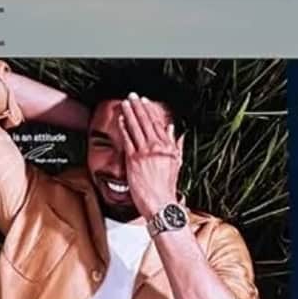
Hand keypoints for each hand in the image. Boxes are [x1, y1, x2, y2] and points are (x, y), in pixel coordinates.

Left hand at [117, 94, 183, 218]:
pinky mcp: (134, 159)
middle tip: (133, 95)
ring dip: (130, 113)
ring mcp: (146, 152)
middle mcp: (158, 147)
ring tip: (125, 103)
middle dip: (139, 107)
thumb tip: (174, 130)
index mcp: (169, 147)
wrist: (161, 203)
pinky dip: (124, 128)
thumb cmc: (166, 187)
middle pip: (146, 122)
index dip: (150, 111)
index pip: (158, 124)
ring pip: (137, 128)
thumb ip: (175, 145)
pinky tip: (121, 120)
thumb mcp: (176, 163)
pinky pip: (128, 139)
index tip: (145, 102)